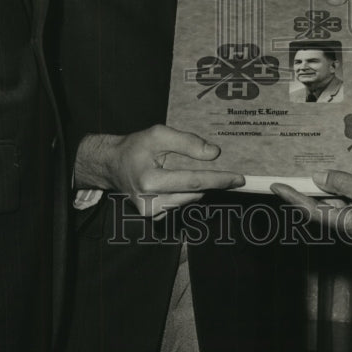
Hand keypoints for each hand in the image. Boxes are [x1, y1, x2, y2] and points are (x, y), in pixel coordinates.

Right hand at [75, 125, 244, 216]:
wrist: (112, 164)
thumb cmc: (135, 147)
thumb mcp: (159, 134)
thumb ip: (187, 142)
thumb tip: (214, 153)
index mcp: (150, 181)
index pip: (194, 182)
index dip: (219, 179)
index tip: (239, 179)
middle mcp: (151, 202)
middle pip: (194, 192)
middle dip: (212, 181)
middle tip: (227, 171)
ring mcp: (152, 213)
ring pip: (190, 199)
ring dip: (198, 186)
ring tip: (189, 169)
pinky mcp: (154, 216)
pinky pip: (181, 203)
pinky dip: (186, 192)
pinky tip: (177, 180)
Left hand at [270, 171, 351, 241]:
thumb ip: (344, 182)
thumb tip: (318, 177)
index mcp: (350, 224)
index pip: (314, 211)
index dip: (294, 198)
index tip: (277, 186)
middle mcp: (350, 225)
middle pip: (318, 208)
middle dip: (301, 193)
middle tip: (284, 177)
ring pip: (329, 203)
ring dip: (315, 190)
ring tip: (300, 174)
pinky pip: (341, 200)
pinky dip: (331, 188)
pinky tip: (327, 176)